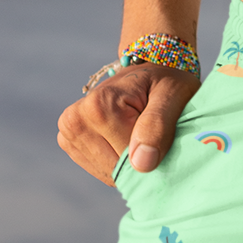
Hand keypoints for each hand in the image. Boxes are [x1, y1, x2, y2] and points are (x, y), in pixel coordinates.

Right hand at [56, 63, 199, 184]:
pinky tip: (127, 140)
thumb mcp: (173, 94)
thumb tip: (141, 165)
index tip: (164, 130)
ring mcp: (68, 133)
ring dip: (130, 163)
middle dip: (141, 160)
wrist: (147, 69)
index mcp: (98, 106)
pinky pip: (102, 170)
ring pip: (108, 173)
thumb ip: (158, 126)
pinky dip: (119, 163)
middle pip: (115, 168)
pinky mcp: (69, 142)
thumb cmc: (165, 79)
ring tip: (141, 133)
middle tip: (155, 132)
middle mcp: (75, 120)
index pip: (129, 159)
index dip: (153, 153)